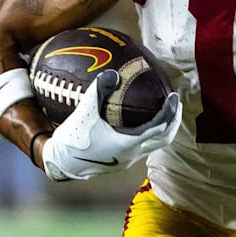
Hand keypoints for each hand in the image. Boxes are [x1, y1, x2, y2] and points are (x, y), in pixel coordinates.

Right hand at [41, 70, 181, 180]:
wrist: (59, 164)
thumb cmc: (73, 139)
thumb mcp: (84, 111)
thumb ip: (98, 90)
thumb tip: (113, 73)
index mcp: (127, 144)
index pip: (158, 127)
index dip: (170, 112)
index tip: (174, 97)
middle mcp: (132, 155)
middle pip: (164, 139)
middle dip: (173, 121)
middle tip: (175, 104)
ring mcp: (127, 160)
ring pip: (155, 146)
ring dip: (163, 129)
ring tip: (164, 112)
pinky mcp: (120, 162)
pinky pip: (144, 147)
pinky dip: (151, 134)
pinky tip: (142, 122)